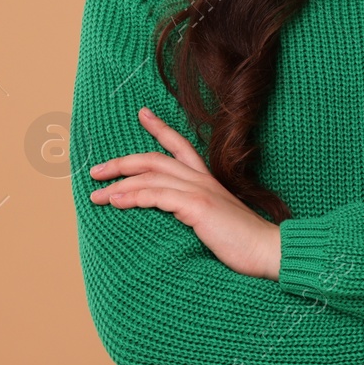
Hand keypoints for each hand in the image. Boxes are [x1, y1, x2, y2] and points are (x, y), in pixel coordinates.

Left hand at [88, 108, 281, 280]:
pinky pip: (157, 195)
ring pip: (151, 175)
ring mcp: (200, 191)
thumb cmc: (242, 242)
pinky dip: (134, 196)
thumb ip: (195, 211)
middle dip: (122, 162)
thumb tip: (173, 214)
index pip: (180, 146)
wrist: (267, 250)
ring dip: (119, 183)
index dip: (160, 128)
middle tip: (96, 170)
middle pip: (155, 159)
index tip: (142, 114)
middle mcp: (202, 180)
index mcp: (207, 180)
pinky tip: (117, 202)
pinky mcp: (198, 206)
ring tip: (96, 194)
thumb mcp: (215, 220)